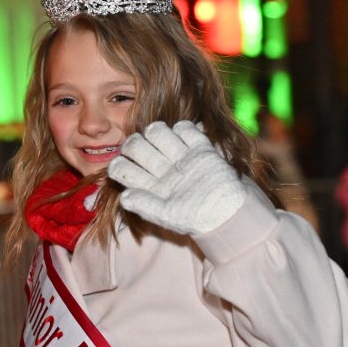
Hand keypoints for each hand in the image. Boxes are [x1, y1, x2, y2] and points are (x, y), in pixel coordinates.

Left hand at [108, 121, 245, 234]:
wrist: (228, 213)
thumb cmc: (196, 218)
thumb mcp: (167, 216)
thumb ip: (144, 205)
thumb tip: (124, 197)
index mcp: (150, 187)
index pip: (124, 169)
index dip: (119, 165)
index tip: (121, 166)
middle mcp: (162, 170)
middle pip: (138, 146)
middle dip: (134, 144)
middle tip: (140, 148)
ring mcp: (180, 158)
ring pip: (158, 132)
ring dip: (156, 131)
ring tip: (166, 144)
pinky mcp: (200, 150)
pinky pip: (186, 129)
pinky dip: (184, 129)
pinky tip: (187, 141)